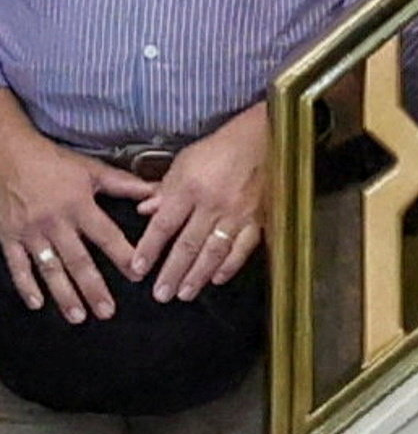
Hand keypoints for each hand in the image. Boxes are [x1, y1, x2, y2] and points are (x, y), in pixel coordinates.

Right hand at [0, 106, 155, 325]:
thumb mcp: (90, 169)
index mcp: (78, 205)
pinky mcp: (8, 237)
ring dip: (64, 294)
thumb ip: (123, 184)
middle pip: (78, 260)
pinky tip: (38, 303)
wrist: (6, 155)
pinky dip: (26, 286)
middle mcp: (55, 222)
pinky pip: (18, 266)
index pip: (106, 235)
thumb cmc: (51, 162)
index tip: (138, 275)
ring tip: (78, 316)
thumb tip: (156, 192)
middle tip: (107, 311)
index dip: (123, 256)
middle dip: (93, 288)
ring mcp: (30, 232)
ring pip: (49, 269)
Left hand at [124, 113, 270, 306]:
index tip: (138, 268)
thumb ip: (164, 189)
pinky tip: (218, 278)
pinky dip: (230, 265)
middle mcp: (213, 204)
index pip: (164, 225)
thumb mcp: (184, 162)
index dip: (149, 249)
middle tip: (160, 294)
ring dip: (198, 276)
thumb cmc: (221, 148)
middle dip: (172, 273)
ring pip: (214, 252)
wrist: (263, 138)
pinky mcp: (259, 219)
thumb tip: (145, 210)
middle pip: (188, 245)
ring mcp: (238, 214)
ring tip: (184, 293)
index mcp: (190, 188)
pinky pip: (243, 247)